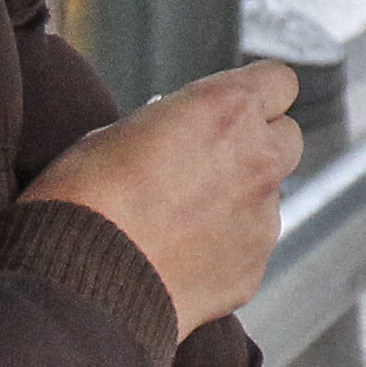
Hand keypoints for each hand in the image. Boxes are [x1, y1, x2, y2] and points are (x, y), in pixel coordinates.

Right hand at [25, 60, 301, 329]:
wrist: (79, 285)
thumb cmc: (84, 201)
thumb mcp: (116, 131)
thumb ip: (171, 125)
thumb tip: (178, 134)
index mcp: (227, 111)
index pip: (278, 81)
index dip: (255, 93)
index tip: (233, 106)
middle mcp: (258, 160)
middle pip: (286, 137)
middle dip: (256, 144)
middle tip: (209, 161)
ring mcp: (261, 219)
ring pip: (269, 196)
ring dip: (240, 198)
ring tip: (182, 219)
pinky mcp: (252, 269)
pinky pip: (250, 246)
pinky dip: (226, 248)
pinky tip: (180, 257)